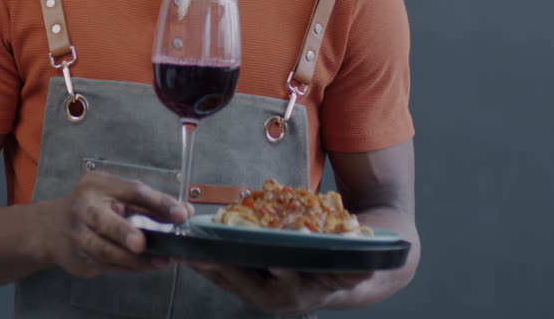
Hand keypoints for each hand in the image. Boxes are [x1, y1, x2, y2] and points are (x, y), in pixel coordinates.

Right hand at [44, 170, 191, 277]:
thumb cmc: (93, 207)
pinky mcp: (79, 257)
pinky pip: (107, 265)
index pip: (132, 191)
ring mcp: (78, 234)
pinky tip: (145, 266)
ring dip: (134, 259)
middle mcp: (84, 207)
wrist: (52, 228)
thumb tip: (185, 212)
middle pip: (104, 221)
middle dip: (125, 233)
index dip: (158, 203)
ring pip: (105, 250)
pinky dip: (129, 267)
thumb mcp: (117, 196)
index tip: (180, 214)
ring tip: (159, 262)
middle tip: (143, 244)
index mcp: (98, 184)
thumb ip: (149, 205)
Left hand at [189, 262, 373, 314]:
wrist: (330, 286)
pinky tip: (192, 254)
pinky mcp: (247, 288)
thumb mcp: (349, 272)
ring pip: (230, 282)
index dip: (279, 274)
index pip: (287, 285)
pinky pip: (224, 278)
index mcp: (300, 295)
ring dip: (208, 268)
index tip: (272, 264)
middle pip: (247, 284)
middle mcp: (276, 299)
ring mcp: (259, 295)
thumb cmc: (337, 273)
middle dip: (226, 270)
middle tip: (205, 255)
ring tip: (188, 252)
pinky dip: (208, 266)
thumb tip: (364, 269)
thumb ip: (353, 271)